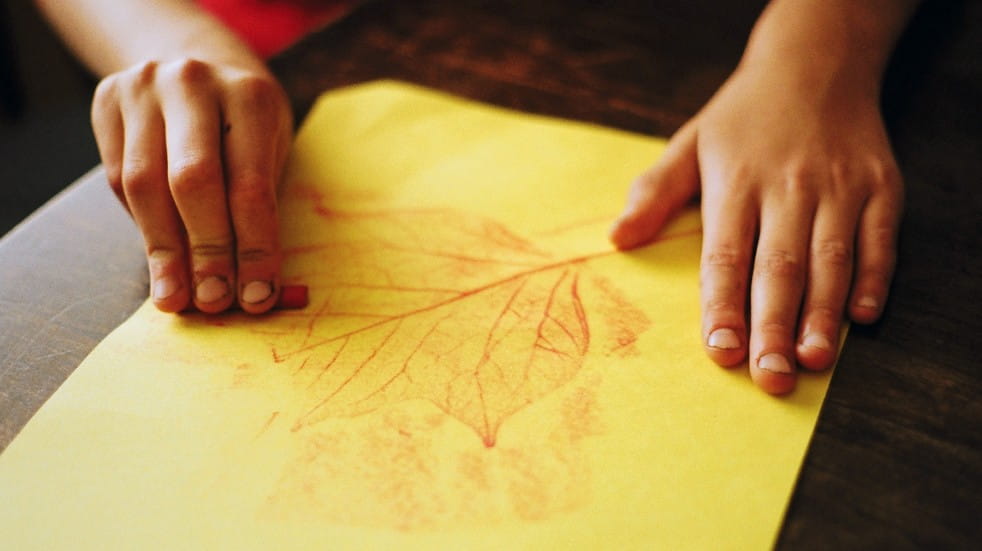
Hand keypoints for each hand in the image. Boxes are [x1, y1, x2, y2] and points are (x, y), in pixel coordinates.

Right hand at [92, 58, 292, 313]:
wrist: (199, 59)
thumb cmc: (246, 123)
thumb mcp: (271, 151)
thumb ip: (258, 210)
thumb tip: (250, 290)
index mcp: (250, 96)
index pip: (250, 186)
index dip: (254, 248)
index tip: (257, 296)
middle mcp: (193, 83)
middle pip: (192, 182)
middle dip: (206, 250)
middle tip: (214, 300)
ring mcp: (144, 87)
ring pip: (144, 183)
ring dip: (164, 250)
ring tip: (177, 297)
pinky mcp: (108, 99)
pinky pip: (118, 176)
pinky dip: (142, 224)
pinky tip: (161, 256)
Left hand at [610, 61, 902, 393]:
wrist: (816, 63)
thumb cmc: (742, 117)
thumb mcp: (689, 143)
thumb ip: (654, 193)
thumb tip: (616, 239)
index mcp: (736, 184)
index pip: (725, 256)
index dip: (723, 306)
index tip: (720, 350)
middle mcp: (788, 189)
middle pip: (779, 268)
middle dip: (774, 327)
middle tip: (770, 377)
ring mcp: (840, 188)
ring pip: (832, 260)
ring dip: (824, 315)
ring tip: (814, 361)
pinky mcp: (881, 187)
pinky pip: (881, 240)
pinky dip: (874, 279)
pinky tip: (862, 318)